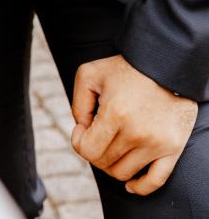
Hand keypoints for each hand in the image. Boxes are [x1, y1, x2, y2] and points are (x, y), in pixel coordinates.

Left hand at [71, 54, 197, 195]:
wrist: (165, 64)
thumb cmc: (125, 68)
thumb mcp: (90, 74)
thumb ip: (78, 104)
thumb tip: (81, 130)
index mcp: (115, 114)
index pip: (87, 150)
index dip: (79, 141)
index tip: (83, 128)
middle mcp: (137, 133)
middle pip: (104, 163)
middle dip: (95, 150)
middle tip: (98, 132)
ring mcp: (157, 143)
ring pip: (124, 173)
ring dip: (113, 163)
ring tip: (113, 144)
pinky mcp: (173, 148)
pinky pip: (155, 181)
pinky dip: (140, 187)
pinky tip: (130, 183)